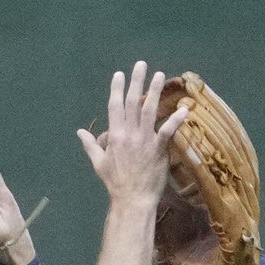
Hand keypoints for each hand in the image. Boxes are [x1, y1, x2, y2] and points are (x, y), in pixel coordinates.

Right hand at [78, 60, 186, 208]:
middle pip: (132, 102)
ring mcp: (144, 140)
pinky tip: (185, 109)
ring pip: (149, 110)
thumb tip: (79, 132)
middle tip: (141, 64)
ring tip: (159, 75)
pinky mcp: (158, 149)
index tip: (119, 74)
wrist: (132, 200)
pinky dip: (176, 119)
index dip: (117, 88)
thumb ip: (90, 145)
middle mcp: (129, 133)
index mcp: (114, 135)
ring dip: (155, 91)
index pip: (114, 106)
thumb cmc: (115, 183)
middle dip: (136, 81)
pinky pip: (168, 131)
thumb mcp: (98, 163)